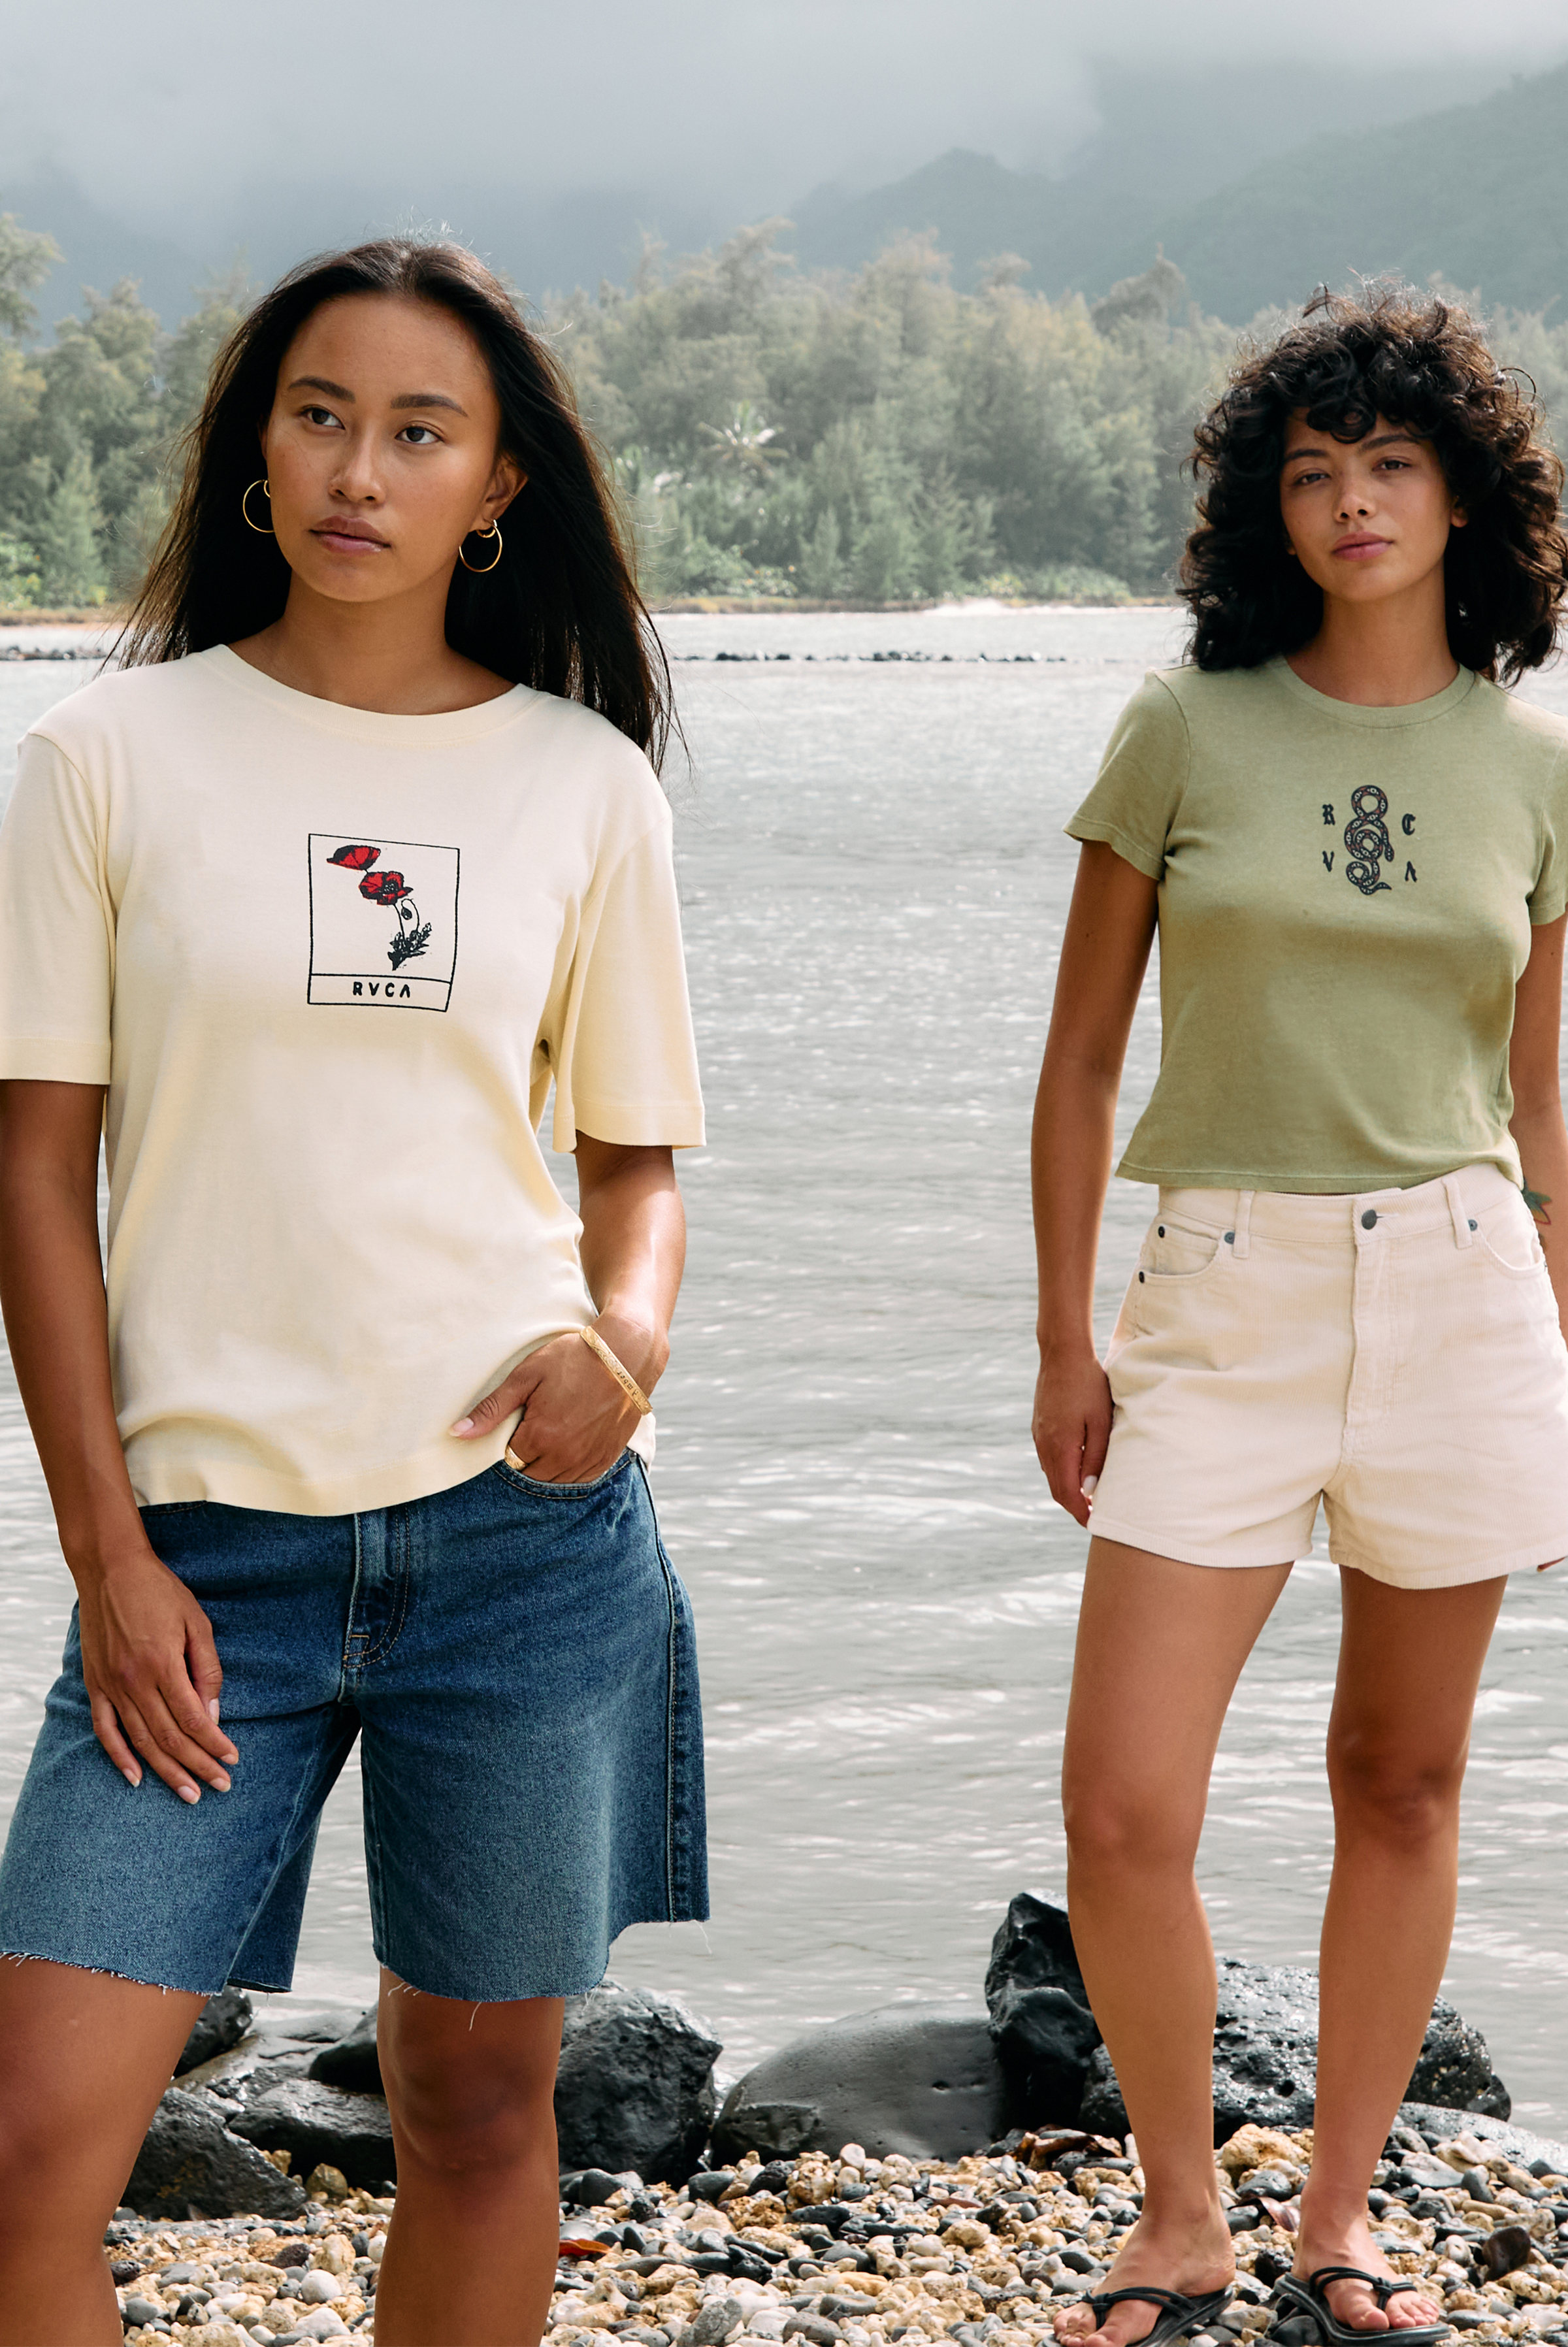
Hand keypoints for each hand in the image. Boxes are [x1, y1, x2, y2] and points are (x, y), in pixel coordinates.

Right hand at [74, 1547, 238, 1800]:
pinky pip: (105, 1730)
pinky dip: (119, 1757)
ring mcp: (111, 1686)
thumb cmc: (160, 1592)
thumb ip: (207, 1670)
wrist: (111, 1570)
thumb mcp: (196, 1622)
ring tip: (188, 1793)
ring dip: (165, 1771)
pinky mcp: (96, 1685)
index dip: (214, 1744)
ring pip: (140, 1741)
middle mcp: (134, 1681)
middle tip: (219, 1787)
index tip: (232, 1760)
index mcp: (163, 1664)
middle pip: (169, 1737)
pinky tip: (135, 1778)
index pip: (194, 1719)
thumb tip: (213, 1715)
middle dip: (197, 1766)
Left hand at [451, 1316, 657, 1483]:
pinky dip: (569, 1469)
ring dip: (545, 1465)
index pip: (507, 1461)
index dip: (506, 1444)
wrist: (627, 1355)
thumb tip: (457, 1433)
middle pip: (529, 1475)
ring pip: (554, 1481)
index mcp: (540, 1437)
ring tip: (550, 1435)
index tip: (514, 1425)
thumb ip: (492, 1409)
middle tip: (532, 1428)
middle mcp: (564, 1457)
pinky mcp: (606, 1459)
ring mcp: (587, 1461)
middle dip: (524, 1458)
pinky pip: (579, 1480)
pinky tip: (568, 1445)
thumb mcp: (526, 1376)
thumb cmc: (573, 1359)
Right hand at [1032, 1348, 1112, 1526]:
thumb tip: (1090, 1491)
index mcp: (1059, 1447)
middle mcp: (1044, 1446)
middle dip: (1074, 1506)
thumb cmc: (1088, 1385)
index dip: (1079, 1513)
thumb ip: (1096, 1458)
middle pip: (1056, 1488)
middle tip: (1095, 1516)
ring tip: (1090, 1497)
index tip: (1094, 1525)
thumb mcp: (1100, 1422)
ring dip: (1068, 1489)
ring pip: (1052, 1474)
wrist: (1062, 1354)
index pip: (1066, 1494)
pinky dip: (1062, 1472)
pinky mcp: (1039, 1427)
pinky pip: (1049, 1458)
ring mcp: (1038, 1436)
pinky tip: (1078, 1469)